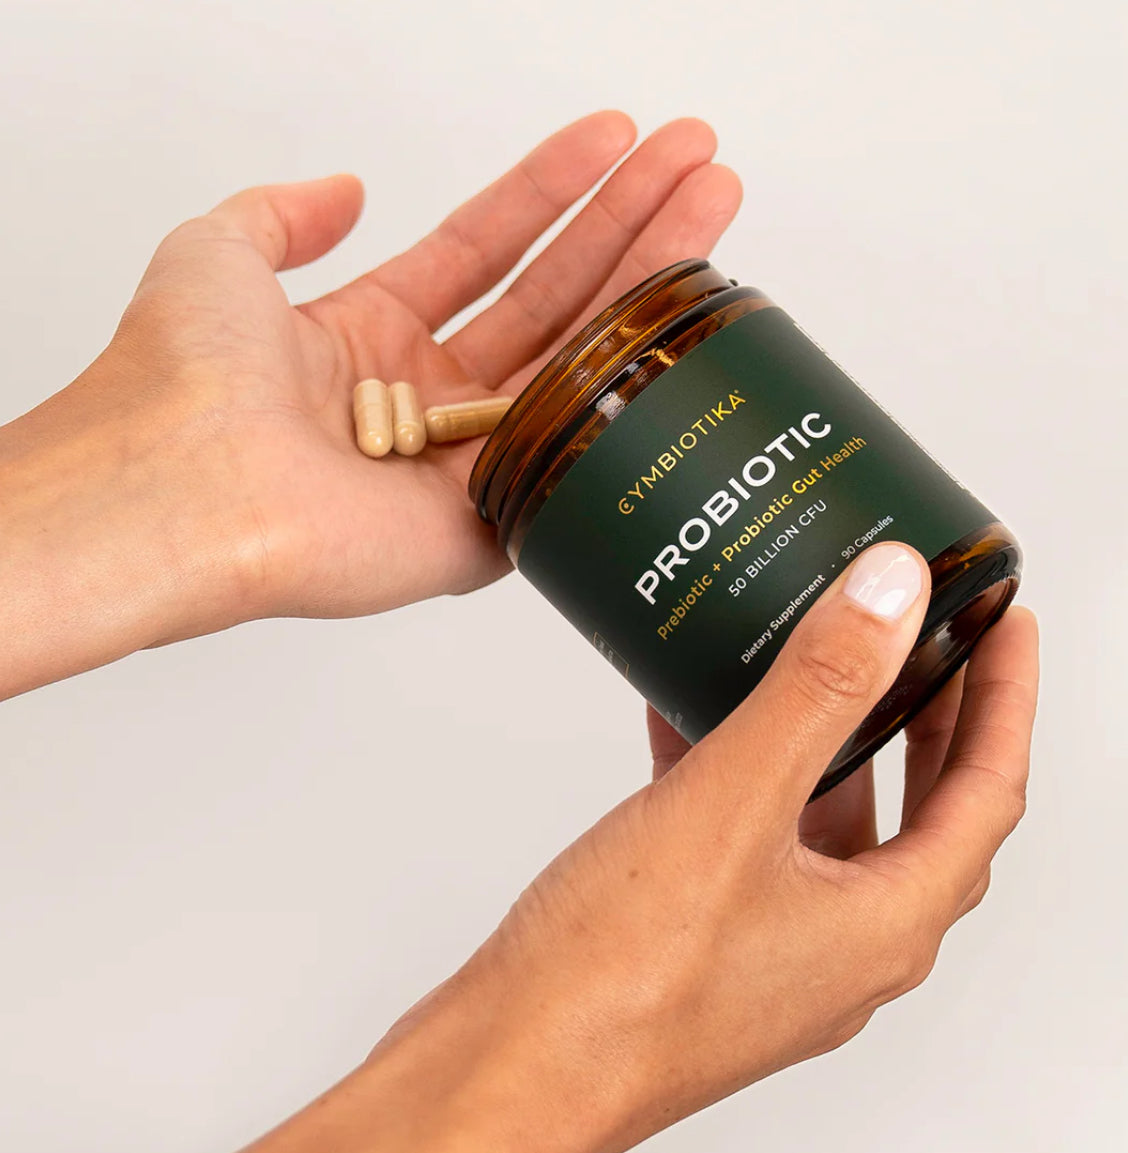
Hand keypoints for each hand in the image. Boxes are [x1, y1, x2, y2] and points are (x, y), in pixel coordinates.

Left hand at [0, 112, 741, 696]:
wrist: (185, 487)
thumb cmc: (185, 375)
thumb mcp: (216, 254)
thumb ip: (280, 214)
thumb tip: (347, 186)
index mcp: (374, 337)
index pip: (486, 251)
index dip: (551, 192)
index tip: (615, 138)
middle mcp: (429, 398)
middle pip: (548, 298)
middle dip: (626, 223)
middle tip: (697, 161)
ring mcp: (466, 463)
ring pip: (575, 362)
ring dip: (647, 279)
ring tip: (715, 200)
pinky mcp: (488, 528)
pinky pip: (574, 460)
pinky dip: (632, 399)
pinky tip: (691, 326)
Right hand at [242, 544, 1037, 1152]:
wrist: (508, 1067)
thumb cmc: (618, 979)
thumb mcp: (733, 805)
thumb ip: (818, 692)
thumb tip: (891, 597)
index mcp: (883, 922)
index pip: (987, 789)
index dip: (1006, 695)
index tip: (1005, 622)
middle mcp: (842, 942)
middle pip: (920, 808)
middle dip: (930, 712)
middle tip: (930, 638)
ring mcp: (774, 943)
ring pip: (828, 820)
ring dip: (831, 737)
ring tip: (817, 661)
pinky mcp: (708, 936)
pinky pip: (749, 833)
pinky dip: (741, 767)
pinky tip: (690, 716)